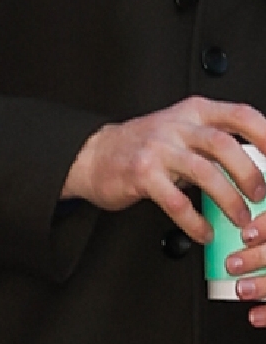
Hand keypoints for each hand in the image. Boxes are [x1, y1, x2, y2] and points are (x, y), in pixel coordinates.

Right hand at [63, 97, 265, 254]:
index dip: (265, 134)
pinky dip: (194, 221)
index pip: (240, 115)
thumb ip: (212, 141)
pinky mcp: (142, 175)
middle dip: (249, 173)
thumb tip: (250, 164)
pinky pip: (176, 202)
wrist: (94, 155)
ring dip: (227, 199)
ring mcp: (159, 149)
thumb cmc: (141, 146)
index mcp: (194, 112)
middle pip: (224, 144)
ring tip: (239, 218)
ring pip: (204, 172)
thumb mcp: (180, 130)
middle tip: (261, 195)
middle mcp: (178, 126)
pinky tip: (204, 232)